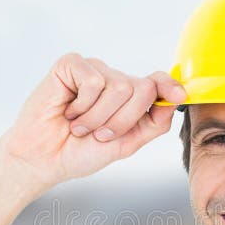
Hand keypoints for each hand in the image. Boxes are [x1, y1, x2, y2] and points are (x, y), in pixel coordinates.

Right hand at [0, 52, 185, 194]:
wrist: (44, 159)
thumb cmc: (80, 152)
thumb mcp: (126, 143)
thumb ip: (152, 124)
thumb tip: (174, 101)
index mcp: (128, 98)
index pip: (156, 82)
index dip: (170, 86)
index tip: (180, 95)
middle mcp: (113, 80)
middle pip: (142, 89)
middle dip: (123, 120)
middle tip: (99, 135)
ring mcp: (93, 70)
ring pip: (119, 87)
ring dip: (99, 117)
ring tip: (80, 126)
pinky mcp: (71, 65)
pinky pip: (93, 81)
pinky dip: (82, 105)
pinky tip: (68, 111)